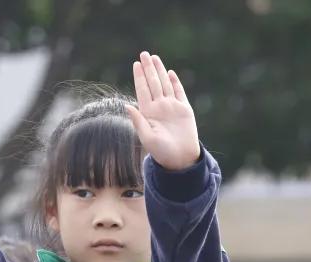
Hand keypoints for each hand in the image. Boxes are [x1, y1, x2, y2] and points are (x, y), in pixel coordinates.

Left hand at [127, 52, 200, 170]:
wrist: (180, 159)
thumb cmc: (161, 151)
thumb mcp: (147, 137)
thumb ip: (137, 121)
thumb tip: (126, 106)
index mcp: (148, 112)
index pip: (142, 90)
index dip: (139, 77)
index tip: (136, 64)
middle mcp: (159, 107)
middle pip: (153, 83)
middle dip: (148, 68)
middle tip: (144, 54)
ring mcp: (172, 107)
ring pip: (164, 84)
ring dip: (160, 71)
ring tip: (155, 58)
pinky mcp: (184, 110)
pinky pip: (179, 93)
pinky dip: (175, 82)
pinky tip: (170, 73)